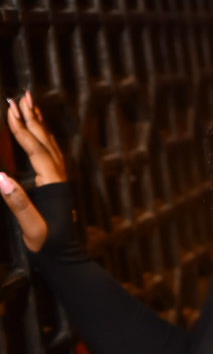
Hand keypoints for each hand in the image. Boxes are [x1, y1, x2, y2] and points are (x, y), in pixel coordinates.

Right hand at [0, 91, 66, 251]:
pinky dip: (42, 137)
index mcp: (52, 184)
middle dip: (32, 117)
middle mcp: (59, 177)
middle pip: (45, 141)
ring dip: (39, 122)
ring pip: (49, 144)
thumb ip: (18, 203)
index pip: (35, 150)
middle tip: (21, 95)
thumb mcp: (31, 228)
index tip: (10, 110)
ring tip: (30, 103)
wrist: (64, 258)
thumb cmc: (48, 245)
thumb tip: (0, 177)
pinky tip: (37, 131)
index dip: (21, 130)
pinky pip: (50, 153)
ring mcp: (59, 179)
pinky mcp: (56, 184)